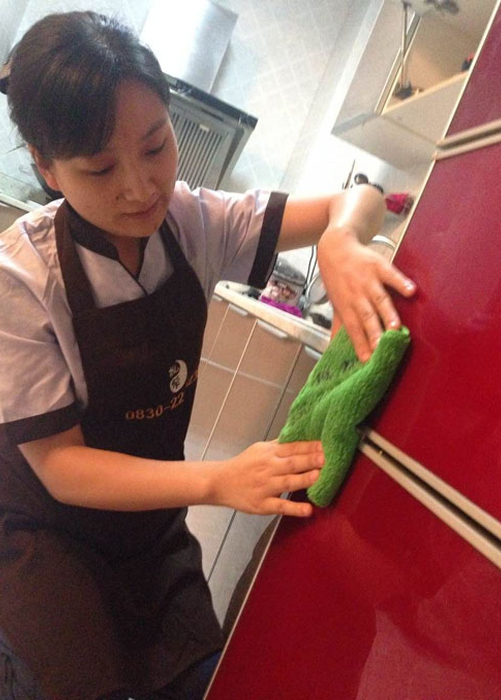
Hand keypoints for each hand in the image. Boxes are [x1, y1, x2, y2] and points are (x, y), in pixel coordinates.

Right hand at [211, 440, 323, 516]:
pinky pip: (280, 507)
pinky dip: (295, 509)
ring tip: (319, 476)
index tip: (325, 444)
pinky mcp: (262, 504)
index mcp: (269, 453)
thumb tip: (300, 433)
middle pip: (292, 463)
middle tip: (327, 458)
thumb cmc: (244, 465)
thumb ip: (280, 444)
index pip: (292, 447)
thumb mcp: (260, 449)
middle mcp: (268, 468)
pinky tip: (308, 510)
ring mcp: (265, 487)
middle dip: (310, 460)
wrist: (220, 482)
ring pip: (288, 483)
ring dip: (304, 479)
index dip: (309, 446)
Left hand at [318, 232, 415, 361]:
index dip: (360, 344)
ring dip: (387, 312)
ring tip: (395, 327)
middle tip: (381, 348)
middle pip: (366, 316)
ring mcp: (368, 280)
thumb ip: (339, 325)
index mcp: (346, 306)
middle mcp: (356, 294)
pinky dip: (401, 282)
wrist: (336, 247)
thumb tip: (334, 347)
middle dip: (374, 333)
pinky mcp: (378, 266)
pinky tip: (411, 292)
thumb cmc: (338, 278)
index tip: (367, 360)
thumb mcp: (336, 302)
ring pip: (379, 299)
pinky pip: (391, 274)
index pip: (353, 328)